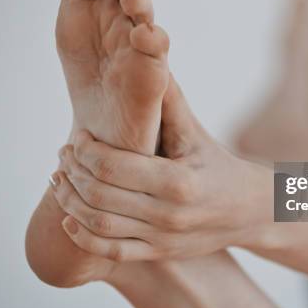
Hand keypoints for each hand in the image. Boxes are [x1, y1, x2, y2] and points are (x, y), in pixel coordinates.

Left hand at [52, 77, 273, 260]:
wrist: (249, 210)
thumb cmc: (218, 163)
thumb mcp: (195, 132)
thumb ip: (168, 100)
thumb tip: (146, 55)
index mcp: (177, 181)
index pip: (111, 166)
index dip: (85, 151)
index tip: (77, 138)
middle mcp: (167, 214)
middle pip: (100, 195)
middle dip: (72, 173)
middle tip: (62, 155)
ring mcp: (161, 238)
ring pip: (100, 225)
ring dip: (70, 202)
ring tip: (58, 181)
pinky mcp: (158, 253)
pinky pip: (112, 252)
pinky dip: (83, 238)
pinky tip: (69, 218)